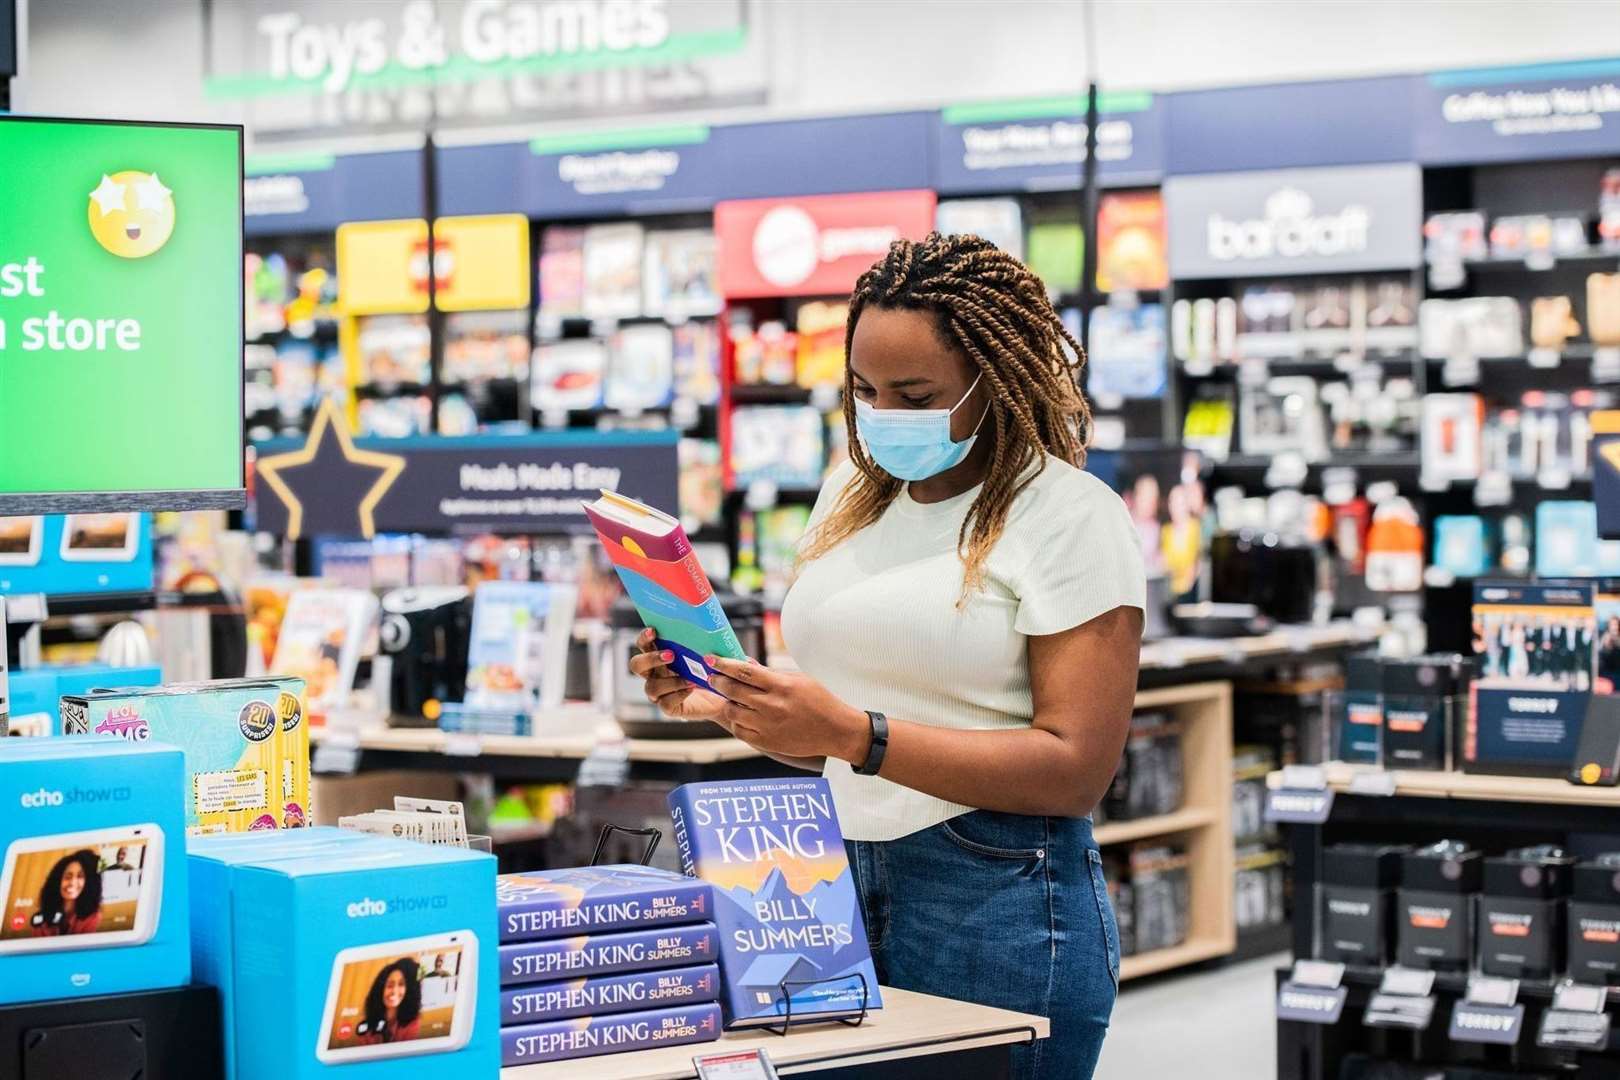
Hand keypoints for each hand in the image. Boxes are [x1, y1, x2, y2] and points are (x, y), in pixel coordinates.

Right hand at [627, 629, 725, 723]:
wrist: (722, 695)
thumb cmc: (711, 671)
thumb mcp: (705, 655)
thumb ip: (699, 644)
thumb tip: (704, 630)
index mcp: (659, 658)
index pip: (643, 645)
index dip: (644, 638)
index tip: (654, 631)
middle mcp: (654, 675)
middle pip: (636, 665)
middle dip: (650, 658)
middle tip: (671, 655)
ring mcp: (659, 693)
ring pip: (651, 687)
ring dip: (671, 681)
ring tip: (690, 678)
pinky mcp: (668, 707)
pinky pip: (665, 703)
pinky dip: (678, 694)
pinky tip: (691, 688)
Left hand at [705, 655, 870, 764]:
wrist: (835, 730)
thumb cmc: (819, 701)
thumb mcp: (798, 679)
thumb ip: (770, 673)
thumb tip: (744, 663)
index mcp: (781, 686)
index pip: (744, 671)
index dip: (723, 664)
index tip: (711, 659)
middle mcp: (772, 705)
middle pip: (733, 690)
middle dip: (718, 681)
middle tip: (713, 677)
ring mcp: (768, 726)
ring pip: (732, 711)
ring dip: (728, 702)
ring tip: (731, 699)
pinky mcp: (766, 743)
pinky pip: (739, 731)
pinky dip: (736, 722)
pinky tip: (741, 716)